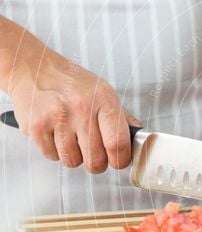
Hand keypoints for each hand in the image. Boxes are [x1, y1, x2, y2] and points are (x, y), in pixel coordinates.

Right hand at [10, 45, 139, 172]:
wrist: (34, 69)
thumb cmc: (71, 82)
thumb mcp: (102, 92)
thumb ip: (121, 118)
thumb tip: (137, 140)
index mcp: (103, 99)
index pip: (118, 143)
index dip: (120, 160)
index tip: (118, 160)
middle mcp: (81, 108)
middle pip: (95, 160)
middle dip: (96, 162)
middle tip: (93, 151)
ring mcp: (57, 118)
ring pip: (72, 162)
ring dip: (74, 155)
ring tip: (71, 137)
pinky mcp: (36, 127)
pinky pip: (52, 156)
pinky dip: (55, 151)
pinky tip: (55, 134)